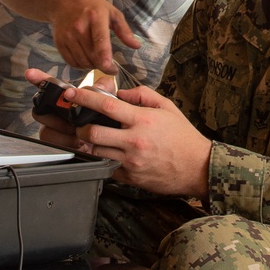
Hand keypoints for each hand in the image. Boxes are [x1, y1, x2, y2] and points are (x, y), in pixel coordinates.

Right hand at [49, 0, 140, 72]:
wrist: (64, 0)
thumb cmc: (92, 6)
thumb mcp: (112, 12)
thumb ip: (124, 30)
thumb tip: (136, 46)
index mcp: (95, 17)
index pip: (100, 39)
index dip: (103, 55)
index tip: (108, 66)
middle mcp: (79, 27)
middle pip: (92, 55)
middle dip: (104, 66)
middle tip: (112, 68)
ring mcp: (67, 36)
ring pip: (82, 61)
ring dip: (93, 66)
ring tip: (99, 62)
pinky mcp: (59, 43)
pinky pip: (71, 62)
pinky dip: (81, 66)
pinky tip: (87, 60)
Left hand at [68, 83, 211, 199]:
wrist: (198, 168)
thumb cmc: (183, 136)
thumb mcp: (167, 107)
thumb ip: (143, 94)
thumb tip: (121, 92)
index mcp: (142, 120)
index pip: (106, 106)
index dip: (85, 98)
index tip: (71, 93)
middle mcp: (134, 141)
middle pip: (93, 133)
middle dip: (80, 127)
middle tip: (80, 123)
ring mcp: (131, 162)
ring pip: (96, 152)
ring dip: (90, 144)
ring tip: (93, 138)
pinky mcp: (131, 177)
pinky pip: (107, 167)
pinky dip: (104, 159)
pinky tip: (109, 153)